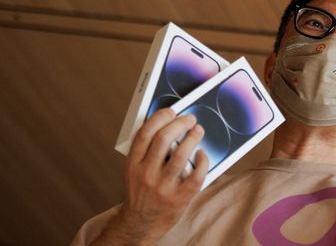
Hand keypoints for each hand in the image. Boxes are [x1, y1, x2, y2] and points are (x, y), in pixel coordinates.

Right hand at [95, 109, 209, 244]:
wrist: (141, 223)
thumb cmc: (141, 192)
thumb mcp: (134, 170)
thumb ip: (146, 151)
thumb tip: (167, 125)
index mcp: (133, 164)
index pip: (145, 133)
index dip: (159, 117)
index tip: (171, 111)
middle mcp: (146, 174)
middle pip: (164, 139)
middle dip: (180, 124)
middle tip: (190, 119)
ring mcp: (163, 187)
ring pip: (181, 155)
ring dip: (193, 138)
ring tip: (198, 131)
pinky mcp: (179, 198)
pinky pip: (196, 176)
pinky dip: (202, 162)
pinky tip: (202, 155)